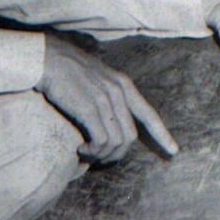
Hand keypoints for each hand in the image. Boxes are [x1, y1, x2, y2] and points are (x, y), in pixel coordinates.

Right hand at [38, 36, 177, 162]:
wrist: (45, 59)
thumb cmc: (65, 71)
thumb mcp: (96, 78)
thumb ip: (108, 95)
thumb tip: (110, 122)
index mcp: (123, 84)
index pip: (148, 114)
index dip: (162, 134)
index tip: (173, 151)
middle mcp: (118, 91)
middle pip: (131, 136)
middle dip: (117, 155)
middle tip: (98, 160)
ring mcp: (105, 100)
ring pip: (117, 142)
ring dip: (102, 155)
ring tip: (86, 154)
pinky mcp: (89, 108)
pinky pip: (102, 140)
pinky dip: (92, 151)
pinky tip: (80, 149)